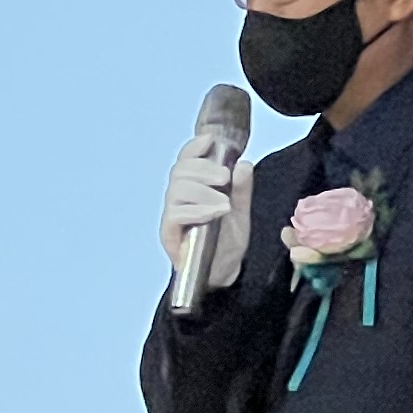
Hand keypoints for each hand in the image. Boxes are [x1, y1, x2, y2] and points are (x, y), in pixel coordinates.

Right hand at [160, 135, 251, 295]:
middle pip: (179, 172)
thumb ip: (241, 189)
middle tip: (224, 177)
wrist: (223, 272)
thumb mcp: (240, 211)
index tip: (211, 140)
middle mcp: (177, 198)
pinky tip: (214, 212)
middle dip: (203, 169)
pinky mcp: (169, 234)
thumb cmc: (227, 239)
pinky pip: (175, 214)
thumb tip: (244, 164)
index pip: (186, 160)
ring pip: (176, 190)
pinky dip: (196, 210)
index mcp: (192, 187)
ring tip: (224, 202)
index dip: (194, 147)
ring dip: (202, 191)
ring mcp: (171, 215)